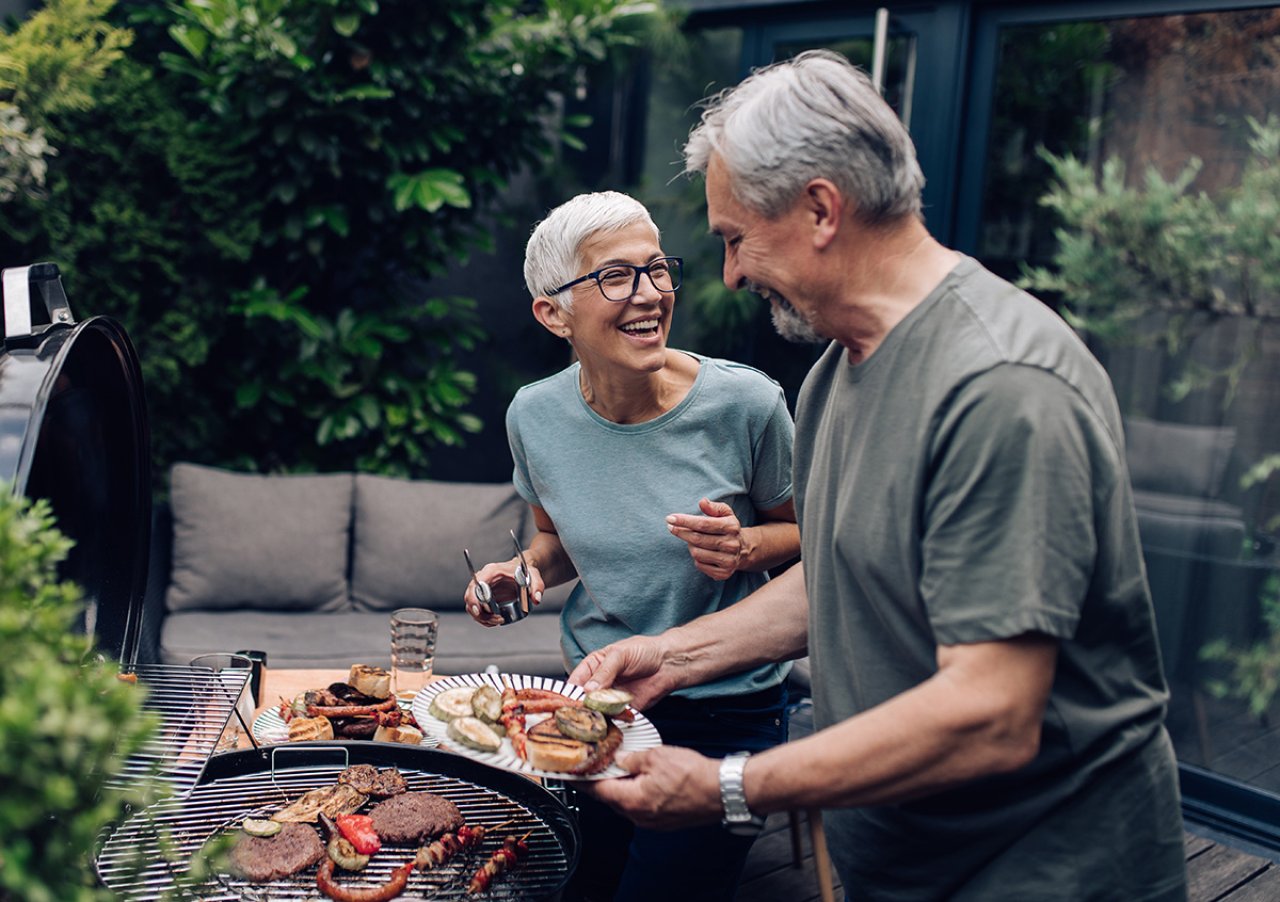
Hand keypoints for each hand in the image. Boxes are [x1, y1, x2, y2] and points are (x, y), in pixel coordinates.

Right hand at [463, 558, 544, 626]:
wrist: (523, 573)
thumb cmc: (525, 572)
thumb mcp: (534, 577)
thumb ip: (537, 587)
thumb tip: (536, 599)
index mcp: (492, 571)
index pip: (476, 583)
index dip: (474, 597)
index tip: (478, 610)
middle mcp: (484, 580)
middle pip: (470, 597)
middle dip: (479, 612)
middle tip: (496, 619)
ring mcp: (482, 590)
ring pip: (472, 607)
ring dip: (483, 618)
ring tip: (499, 620)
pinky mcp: (485, 599)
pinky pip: (478, 611)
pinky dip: (484, 619)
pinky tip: (496, 620)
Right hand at [567, 637, 673, 710]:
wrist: (668, 663)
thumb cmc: (644, 651)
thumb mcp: (620, 655)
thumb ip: (604, 672)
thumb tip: (588, 689)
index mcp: (593, 666)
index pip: (575, 681)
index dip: (571, 691)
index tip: (569, 700)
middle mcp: (600, 683)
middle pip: (584, 699)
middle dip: (583, 705)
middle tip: (585, 709)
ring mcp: (610, 697)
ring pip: (597, 710)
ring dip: (598, 713)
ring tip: (602, 712)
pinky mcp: (623, 709)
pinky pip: (614, 717)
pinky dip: (615, 718)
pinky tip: (619, 713)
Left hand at [586, 746, 721, 828]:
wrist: (721, 790)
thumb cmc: (693, 776)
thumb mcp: (656, 757)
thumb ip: (633, 759)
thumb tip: (621, 759)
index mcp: (632, 801)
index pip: (597, 791)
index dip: (583, 779)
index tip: (572, 773)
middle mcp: (639, 816)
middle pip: (610, 798)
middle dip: (602, 781)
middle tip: (595, 764)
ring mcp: (652, 821)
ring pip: (627, 802)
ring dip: (620, 787)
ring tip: (619, 767)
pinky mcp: (664, 820)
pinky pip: (642, 806)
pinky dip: (636, 792)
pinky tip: (641, 778)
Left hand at [666, 497, 745, 580]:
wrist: (743, 550)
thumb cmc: (727, 528)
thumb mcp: (725, 513)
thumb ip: (713, 507)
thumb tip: (702, 502)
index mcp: (732, 527)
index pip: (703, 524)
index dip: (685, 521)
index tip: (670, 518)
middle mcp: (732, 544)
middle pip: (697, 539)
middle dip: (681, 532)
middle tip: (671, 527)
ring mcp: (729, 560)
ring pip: (697, 553)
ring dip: (690, 546)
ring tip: (693, 541)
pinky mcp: (724, 573)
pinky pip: (700, 565)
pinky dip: (696, 558)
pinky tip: (701, 552)